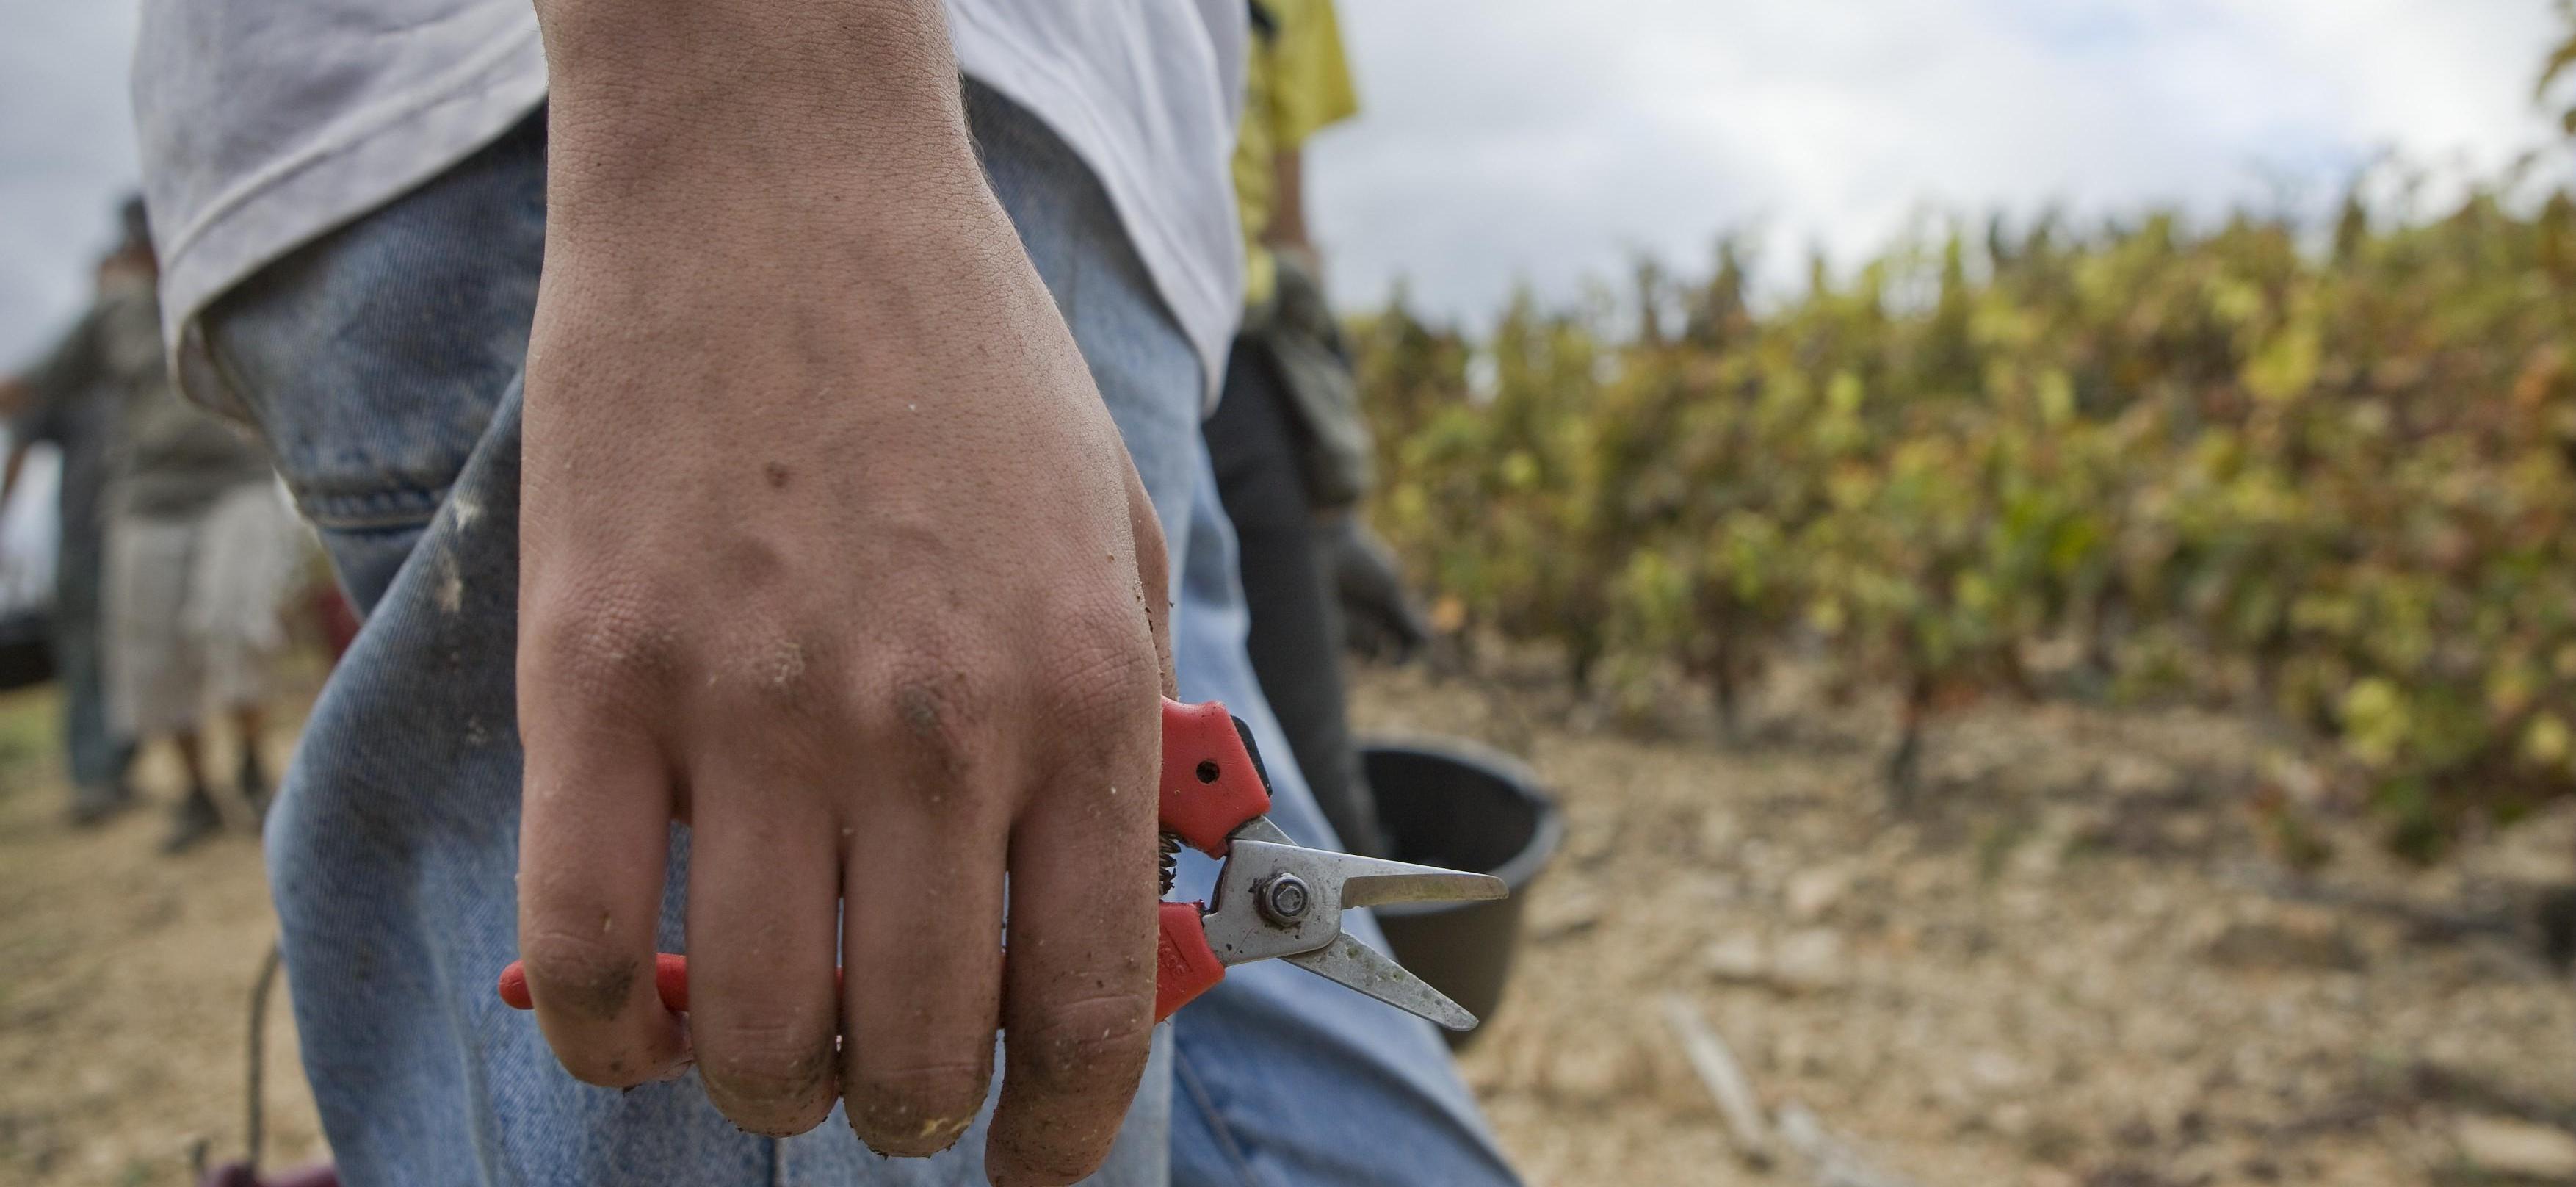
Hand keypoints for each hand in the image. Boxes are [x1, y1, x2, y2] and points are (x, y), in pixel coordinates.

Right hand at [512, 2, 1171, 1181]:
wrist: (780, 189)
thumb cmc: (960, 359)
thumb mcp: (1113, 534)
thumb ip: (1126, 728)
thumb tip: (1120, 908)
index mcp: (1080, 695)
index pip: (1088, 1005)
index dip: (1065, 1130)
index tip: (1033, 1160)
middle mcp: (931, 724)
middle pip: (921, 1047)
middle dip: (912, 1115)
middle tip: (892, 1094)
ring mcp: (756, 708)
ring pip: (757, 1030)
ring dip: (769, 1088)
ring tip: (771, 1052)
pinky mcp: (596, 678)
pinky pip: (584, 951)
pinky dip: (607, 1036)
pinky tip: (634, 1022)